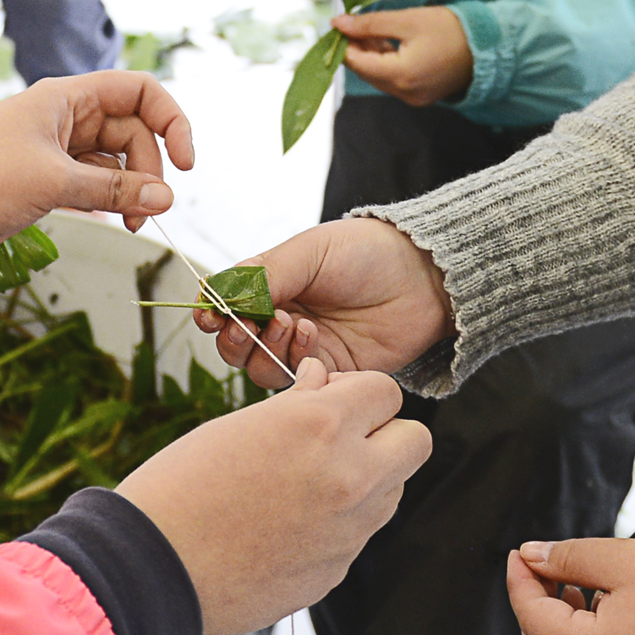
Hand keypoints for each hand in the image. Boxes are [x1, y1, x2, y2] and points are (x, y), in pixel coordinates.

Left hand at [0, 71, 189, 252]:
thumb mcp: (50, 183)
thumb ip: (112, 191)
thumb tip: (165, 197)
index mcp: (66, 98)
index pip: (138, 90)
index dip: (170, 120)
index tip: (186, 161)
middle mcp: (65, 118)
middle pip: (132, 132)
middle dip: (149, 169)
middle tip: (148, 209)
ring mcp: (56, 150)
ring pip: (115, 162)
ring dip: (131, 191)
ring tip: (131, 224)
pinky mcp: (46, 180)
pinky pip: (94, 184)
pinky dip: (109, 201)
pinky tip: (111, 221)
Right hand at [117, 359, 431, 634]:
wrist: (155, 569)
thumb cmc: (180, 491)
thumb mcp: (236, 425)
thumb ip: (296, 406)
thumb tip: (322, 385)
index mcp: (319, 426)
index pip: (386, 391)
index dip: (361, 393)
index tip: (338, 399)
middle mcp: (348, 476)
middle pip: (416, 441)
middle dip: (386, 433)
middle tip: (345, 437)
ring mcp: (348, 530)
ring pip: (394, 490)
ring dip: (369, 479)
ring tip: (311, 482)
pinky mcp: (337, 571)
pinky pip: (359, 534)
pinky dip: (339, 524)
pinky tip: (291, 524)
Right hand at [205, 217, 451, 381]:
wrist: (424, 278)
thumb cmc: (367, 253)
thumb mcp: (311, 252)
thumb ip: (266, 274)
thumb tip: (218, 294)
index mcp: (272, 285)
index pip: (227, 306)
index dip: (212, 314)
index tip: (210, 316)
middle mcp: (282, 320)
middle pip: (236, 345)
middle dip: (235, 338)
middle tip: (250, 324)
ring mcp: (306, 350)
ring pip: (261, 369)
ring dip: (267, 349)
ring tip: (293, 324)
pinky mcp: (331, 374)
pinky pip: (298, 382)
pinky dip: (296, 362)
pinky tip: (314, 337)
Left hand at [336, 5, 470, 107]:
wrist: (489, 46)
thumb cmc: (450, 29)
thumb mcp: (407, 20)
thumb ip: (370, 23)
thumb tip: (337, 24)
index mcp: (401, 76)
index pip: (356, 64)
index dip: (343, 44)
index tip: (339, 24)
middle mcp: (405, 93)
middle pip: (366, 73)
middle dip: (356, 49)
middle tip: (355, 24)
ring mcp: (414, 98)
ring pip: (378, 77)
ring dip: (370, 56)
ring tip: (373, 30)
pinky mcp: (421, 96)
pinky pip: (393, 80)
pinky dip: (386, 63)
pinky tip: (388, 43)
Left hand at [506, 538, 634, 634]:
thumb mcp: (625, 560)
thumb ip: (569, 558)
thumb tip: (532, 556)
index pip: (532, 617)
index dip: (521, 579)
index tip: (520, 553)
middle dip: (534, 605)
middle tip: (543, 566)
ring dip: (555, 628)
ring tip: (573, 585)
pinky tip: (597, 612)